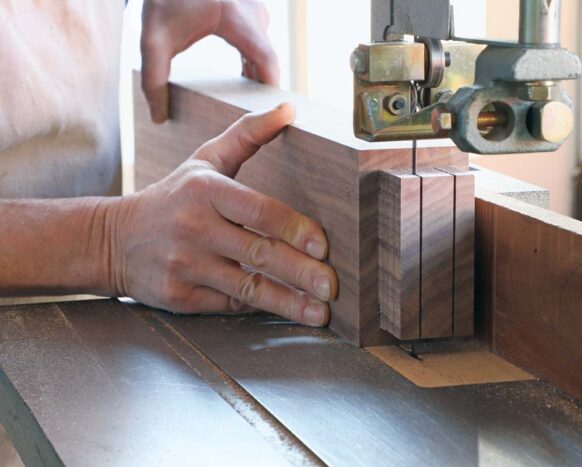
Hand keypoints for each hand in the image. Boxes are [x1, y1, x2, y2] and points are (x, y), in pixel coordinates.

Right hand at [110, 104, 336, 325]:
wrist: (112, 239)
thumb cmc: (173, 197)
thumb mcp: (204, 160)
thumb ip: (247, 135)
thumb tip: (289, 109)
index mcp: (206, 191)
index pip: (259, 211)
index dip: (294, 229)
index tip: (323, 247)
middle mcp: (194, 228)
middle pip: (259, 253)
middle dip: (301, 273)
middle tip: (332, 287)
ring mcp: (185, 265)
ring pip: (247, 287)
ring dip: (288, 302)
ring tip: (320, 313)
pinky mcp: (179, 296)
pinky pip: (229, 304)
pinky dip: (259, 308)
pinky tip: (287, 311)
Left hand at [141, 0, 279, 122]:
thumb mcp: (154, 39)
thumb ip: (154, 79)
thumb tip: (159, 117)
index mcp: (237, 17)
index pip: (266, 60)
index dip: (271, 90)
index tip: (271, 117)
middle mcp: (253, 10)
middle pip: (267, 59)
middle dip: (262, 90)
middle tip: (256, 123)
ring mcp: (254, 8)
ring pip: (264, 51)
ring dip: (258, 77)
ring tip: (248, 107)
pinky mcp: (250, 10)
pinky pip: (258, 42)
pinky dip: (253, 62)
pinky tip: (244, 82)